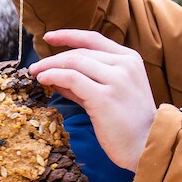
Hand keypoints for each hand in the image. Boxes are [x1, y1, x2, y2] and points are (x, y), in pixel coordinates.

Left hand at [28, 30, 158, 170]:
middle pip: (80, 52)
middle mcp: (124, 65)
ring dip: (50, 66)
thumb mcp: (110, 94)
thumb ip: (86, 82)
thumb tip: (55, 76)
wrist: (146, 146)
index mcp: (129, 59)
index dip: (68, 35)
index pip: (93, 39)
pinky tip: (44, 80)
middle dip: (53, 58)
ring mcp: (116, 79)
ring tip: (36, 73)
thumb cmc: (129, 124)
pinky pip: (72, 79)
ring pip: (74, 62)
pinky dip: (54, 76)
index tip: (48, 37)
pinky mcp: (104, 97)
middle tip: (35, 67)